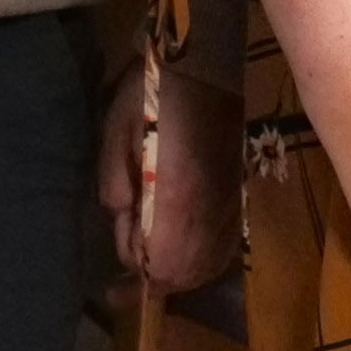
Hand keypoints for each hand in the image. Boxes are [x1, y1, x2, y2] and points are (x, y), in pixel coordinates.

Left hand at [97, 59, 243, 291]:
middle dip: (154, 279)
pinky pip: (224, 250)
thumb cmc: (151, 96)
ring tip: (153, 269)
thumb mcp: (115, 131)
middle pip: (182, 273)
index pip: (155, 261)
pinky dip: (203, 263)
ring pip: (206, 267)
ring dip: (179, 276)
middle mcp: (206, 214)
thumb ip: (113, 180)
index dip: (133, 267)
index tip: (115, 268)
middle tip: (127, 277)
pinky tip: (185, 256)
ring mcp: (227, 209)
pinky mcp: (237, 201)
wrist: (207, 71)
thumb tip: (119, 214)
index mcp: (172, 198)